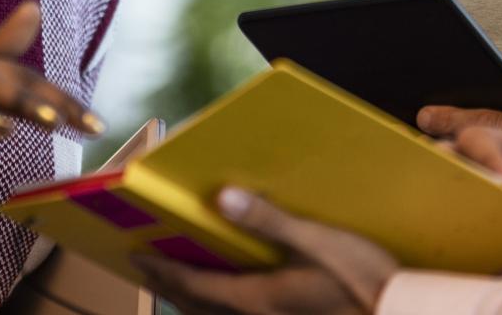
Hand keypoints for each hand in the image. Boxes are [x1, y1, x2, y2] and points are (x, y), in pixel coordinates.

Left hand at [133, 187, 397, 313]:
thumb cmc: (364, 281)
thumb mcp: (319, 242)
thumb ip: (268, 220)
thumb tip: (222, 197)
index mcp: (260, 298)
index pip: (196, 283)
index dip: (164, 269)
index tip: (137, 256)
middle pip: (200, 307)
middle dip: (170, 286)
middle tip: (147, 267)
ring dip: (193, 299)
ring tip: (178, 279)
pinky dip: (219, 307)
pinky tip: (229, 294)